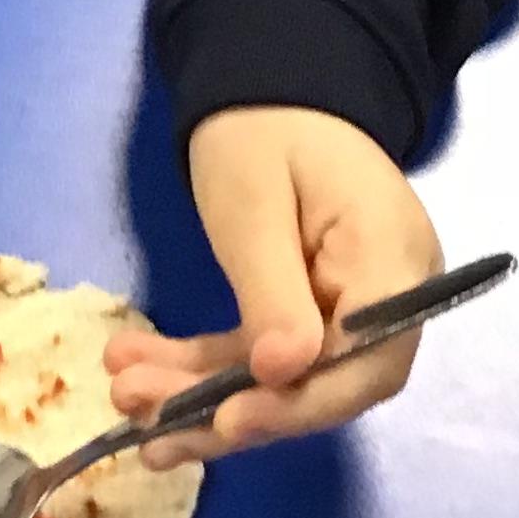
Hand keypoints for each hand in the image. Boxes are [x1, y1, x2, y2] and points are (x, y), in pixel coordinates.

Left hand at [104, 106, 442, 463]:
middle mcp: (386, 297)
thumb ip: (274, 289)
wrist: (268, 90)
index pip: (365, 360)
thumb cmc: (265, 128)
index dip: (300, 402)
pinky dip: (201, 370)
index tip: (227, 418)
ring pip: (282, 381)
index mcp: (394, 259)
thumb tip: (283, 373)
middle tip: (148, 427)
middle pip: (324, 385)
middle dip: (233, 411)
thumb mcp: (255, 202)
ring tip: (125, 399)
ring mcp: (348, 308)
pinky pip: (261, 357)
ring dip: (201, 397)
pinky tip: (139, 368)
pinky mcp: (308, 312)